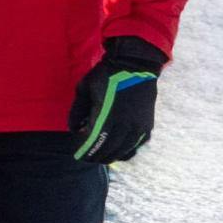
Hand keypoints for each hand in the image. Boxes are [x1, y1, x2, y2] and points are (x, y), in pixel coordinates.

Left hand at [70, 36, 164, 166]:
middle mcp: (125, 125)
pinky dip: (126, 151)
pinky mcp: (147, 126)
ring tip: (100, 156)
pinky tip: (117, 151)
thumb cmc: (105, 75)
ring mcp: (139, 126)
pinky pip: (136, 146)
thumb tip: (75, 130)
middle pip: (109, 150)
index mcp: (108, 116)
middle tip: (87, 157)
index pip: (95, 142)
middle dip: (96, 156)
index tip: (78, 155)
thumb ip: (77, 111)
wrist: (136, 65)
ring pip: (124, 151)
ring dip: (111, 156)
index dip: (86, 151)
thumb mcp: (84, 89)